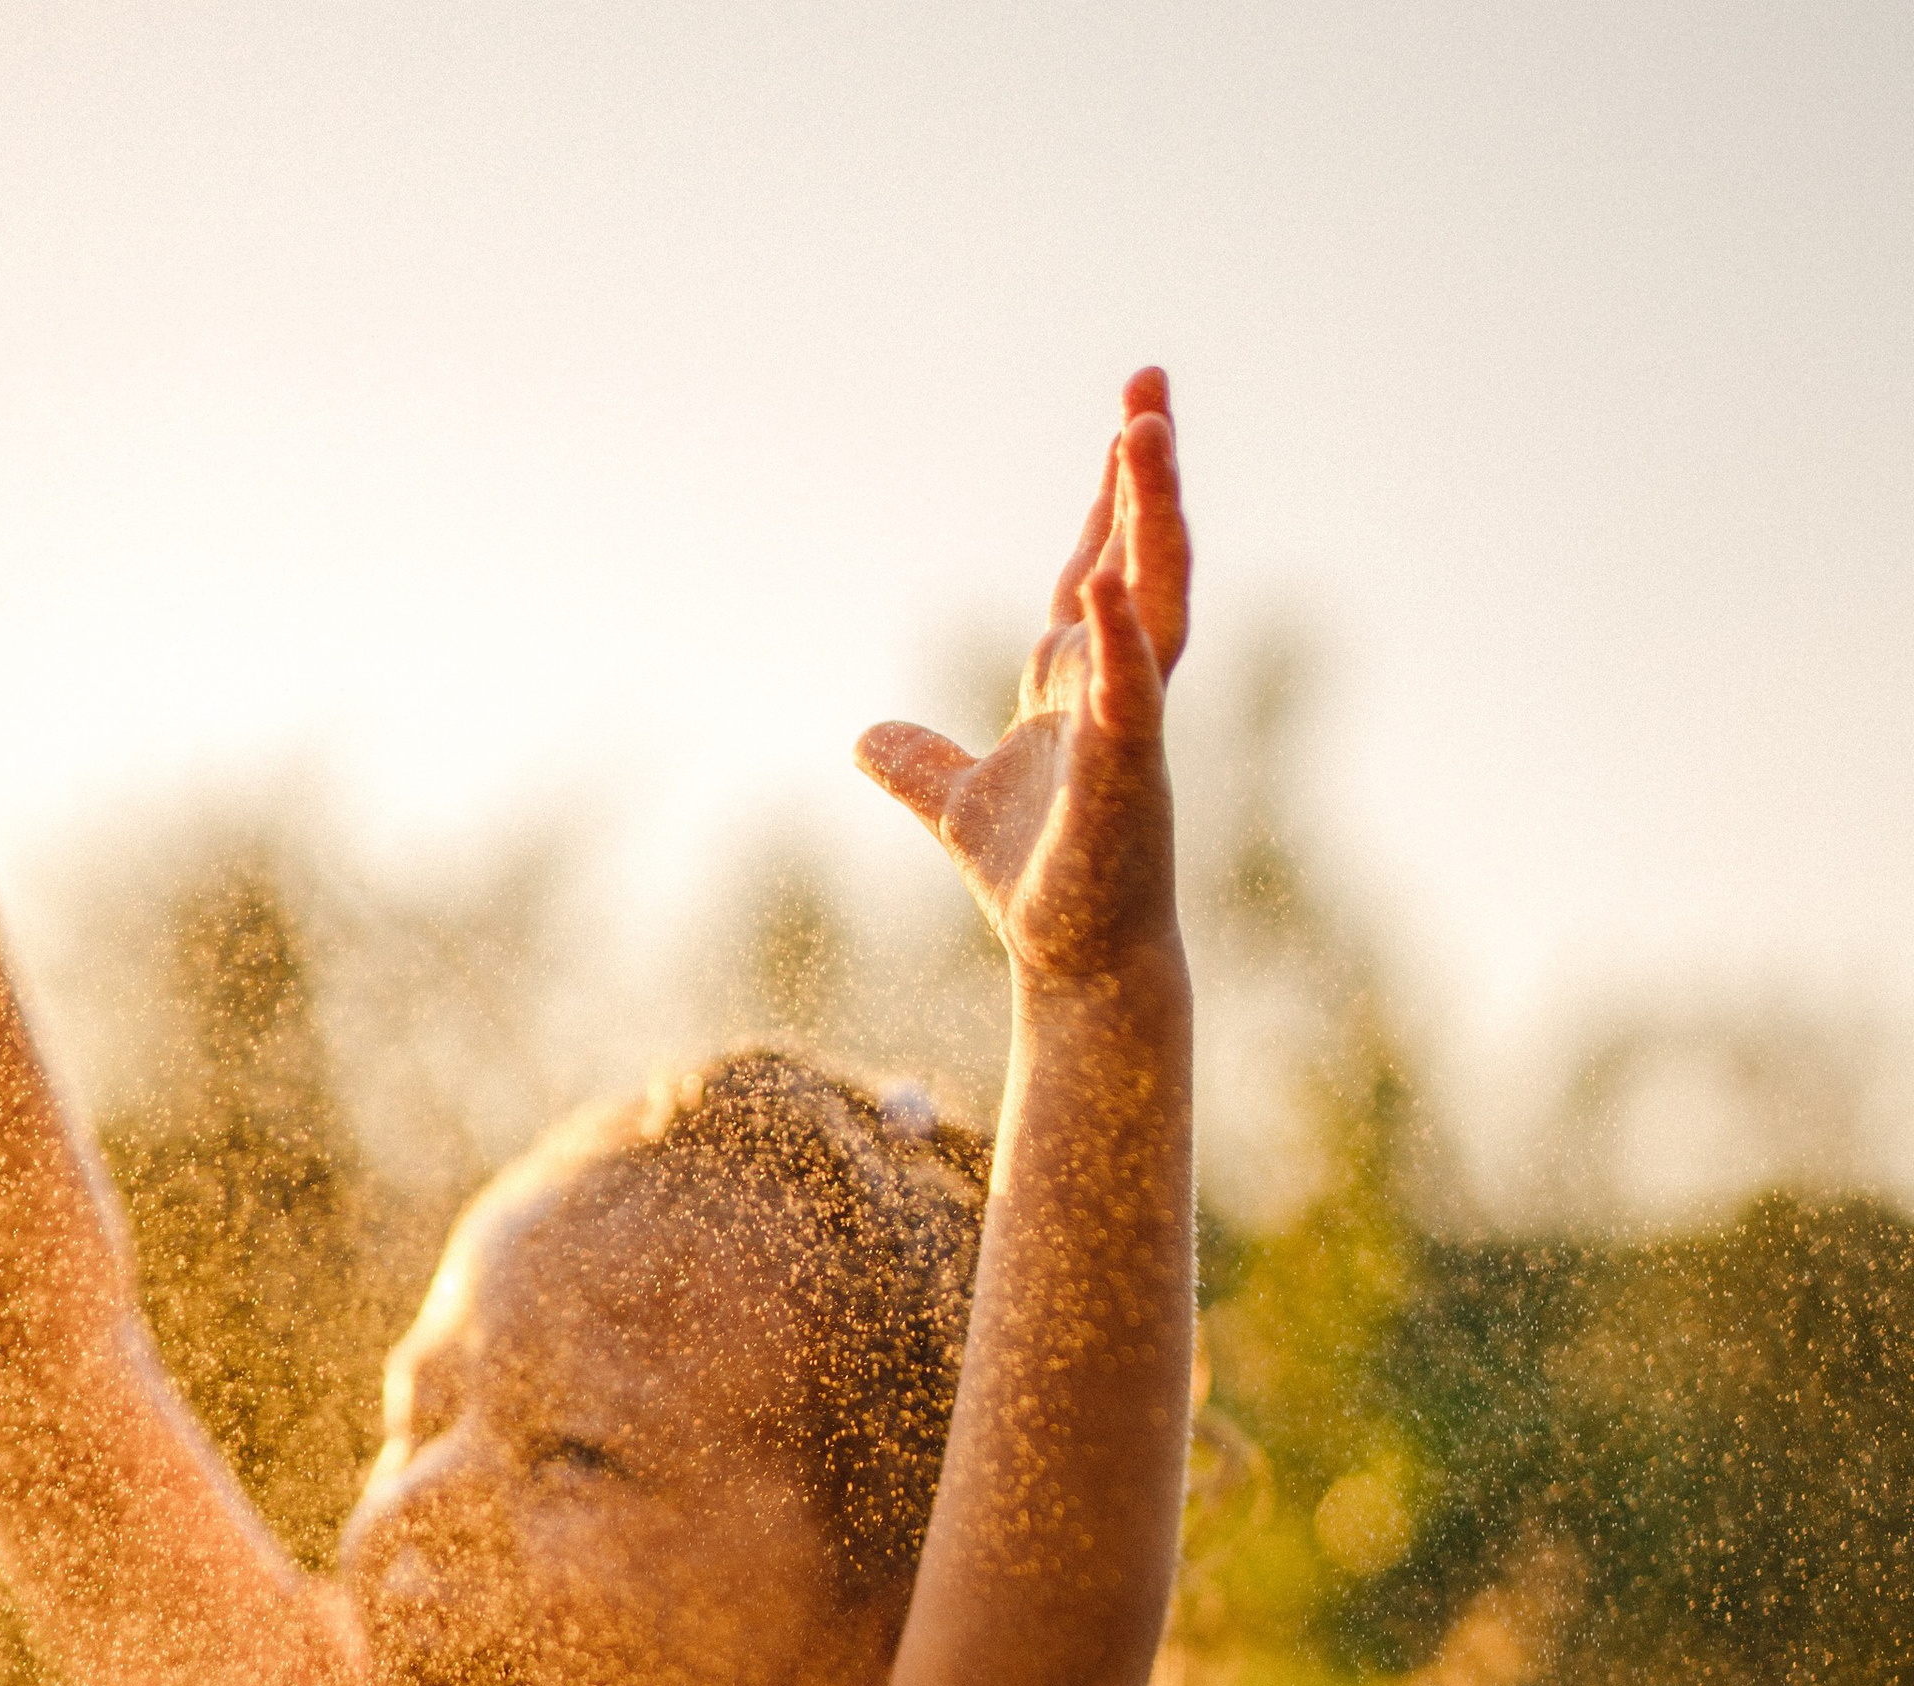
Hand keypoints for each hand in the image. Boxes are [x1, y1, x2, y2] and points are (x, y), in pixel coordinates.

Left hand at [857, 371, 1189, 991]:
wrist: (1077, 966)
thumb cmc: (1041, 883)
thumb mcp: (956, 809)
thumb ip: (920, 766)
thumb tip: (866, 739)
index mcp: (1080, 688)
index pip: (1094, 572)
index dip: (1106, 503)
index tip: (1123, 427)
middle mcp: (1117, 691)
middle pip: (1136, 559)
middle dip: (1144, 475)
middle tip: (1148, 386)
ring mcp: (1131, 728)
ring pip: (1151, 601)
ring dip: (1151, 517)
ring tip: (1144, 433)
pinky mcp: (1129, 776)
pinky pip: (1130, 693)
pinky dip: (1118, 639)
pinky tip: (1098, 579)